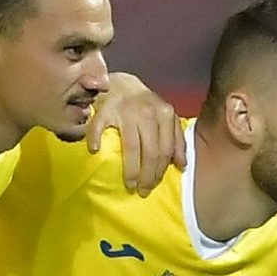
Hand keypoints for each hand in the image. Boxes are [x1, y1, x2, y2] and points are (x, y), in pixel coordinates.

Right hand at [88, 74, 186, 195]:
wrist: (122, 85)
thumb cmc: (144, 106)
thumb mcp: (165, 118)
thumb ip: (175, 139)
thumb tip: (182, 166)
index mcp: (165, 114)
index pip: (164, 149)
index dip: (160, 171)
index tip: (152, 186)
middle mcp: (148, 112)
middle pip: (151, 151)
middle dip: (147, 175)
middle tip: (142, 190)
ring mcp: (126, 111)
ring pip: (131, 147)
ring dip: (131, 170)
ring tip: (130, 184)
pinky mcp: (105, 110)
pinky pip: (99, 128)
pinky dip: (95, 140)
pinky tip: (95, 151)